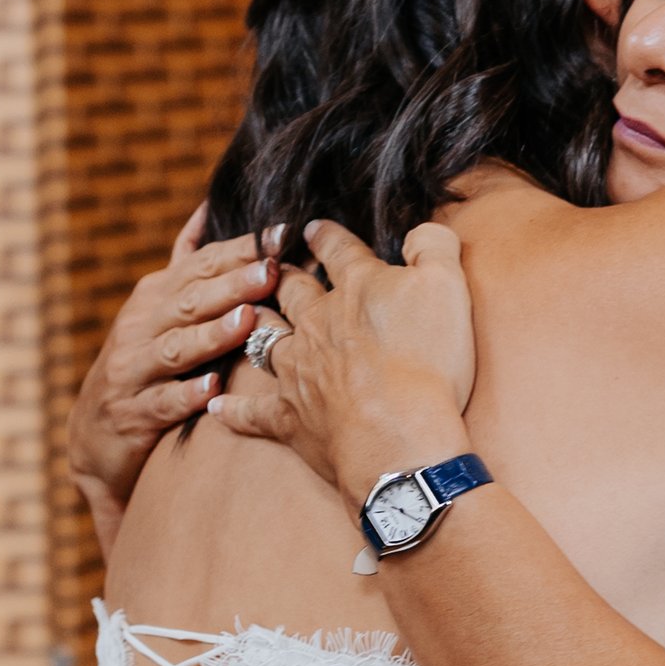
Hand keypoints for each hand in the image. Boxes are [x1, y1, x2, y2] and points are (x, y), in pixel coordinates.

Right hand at [68, 204, 277, 551]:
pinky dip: (186, 395)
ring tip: (247, 320)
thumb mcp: (156, 308)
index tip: (282, 234)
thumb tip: (207, 207)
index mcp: (154, 297)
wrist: (92, 434)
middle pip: (191, 301)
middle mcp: (141, 326)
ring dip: (212, 334)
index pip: (201, 265)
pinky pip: (163, 403)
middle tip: (272, 270)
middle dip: (233, 284)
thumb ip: (184, 262)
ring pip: (177, 348)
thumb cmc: (140, 363)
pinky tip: (213, 390)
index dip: (240, 250)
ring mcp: (134, 369)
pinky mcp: (134, 413)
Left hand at [211, 218, 475, 508]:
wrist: (400, 436)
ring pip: (265, 340)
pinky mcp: (289, 417)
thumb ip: (433, 246)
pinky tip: (217, 406)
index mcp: (356, 288)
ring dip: (256, 327)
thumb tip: (419, 231)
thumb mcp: (447, 285)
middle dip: (283, 276)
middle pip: (293, 291)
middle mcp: (317, 321)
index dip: (324, 236)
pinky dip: (233, 410)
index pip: (336, 249)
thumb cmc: (428, 360)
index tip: (312, 229)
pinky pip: (251, 412)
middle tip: (274, 268)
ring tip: (249, 318)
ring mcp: (297, 369)